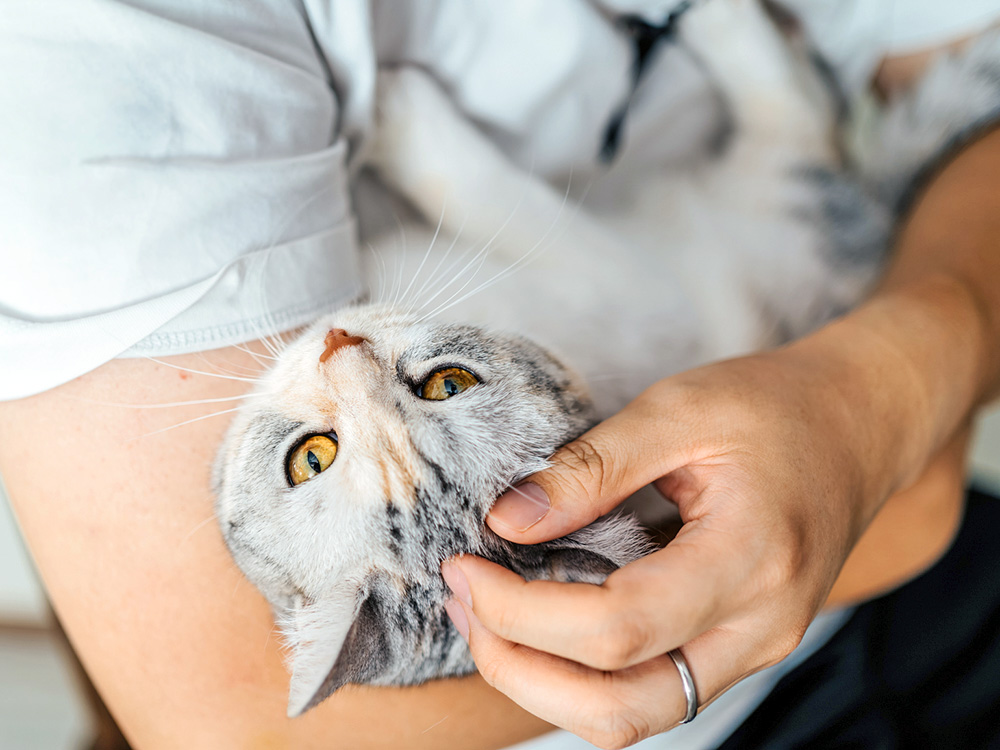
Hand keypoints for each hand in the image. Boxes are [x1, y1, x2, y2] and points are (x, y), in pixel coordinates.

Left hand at [440, 343, 903, 748]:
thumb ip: (591, 467)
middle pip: (620, 708)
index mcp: (750, 559)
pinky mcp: (737, 646)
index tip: (465, 566)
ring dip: (545, 683)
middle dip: (519, 668)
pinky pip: (650, 691)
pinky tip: (541, 623)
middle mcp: (758, 627)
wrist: (859, 426)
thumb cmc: (776, 406)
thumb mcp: (679, 408)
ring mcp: (753, 648)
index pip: (616, 628)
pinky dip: (583, 673)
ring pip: (633, 717)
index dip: (521, 611)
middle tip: (462, 601)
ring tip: (488, 618)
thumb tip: (506, 521)